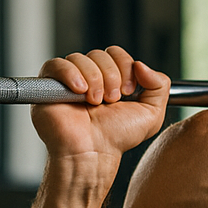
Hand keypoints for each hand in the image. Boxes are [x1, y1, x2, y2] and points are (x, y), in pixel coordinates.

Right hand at [33, 46, 170, 159]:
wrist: (94, 153)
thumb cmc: (117, 138)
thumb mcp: (151, 114)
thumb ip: (160, 86)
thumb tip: (142, 64)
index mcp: (110, 80)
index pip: (116, 54)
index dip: (125, 67)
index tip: (128, 92)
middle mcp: (89, 78)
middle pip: (100, 54)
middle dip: (111, 76)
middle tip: (111, 101)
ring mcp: (68, 81)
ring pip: (80, 58)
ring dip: (94, 79)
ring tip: (95, 103)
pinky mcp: (48, 87)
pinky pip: (56, 64)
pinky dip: (71, 74)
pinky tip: (80, 92)